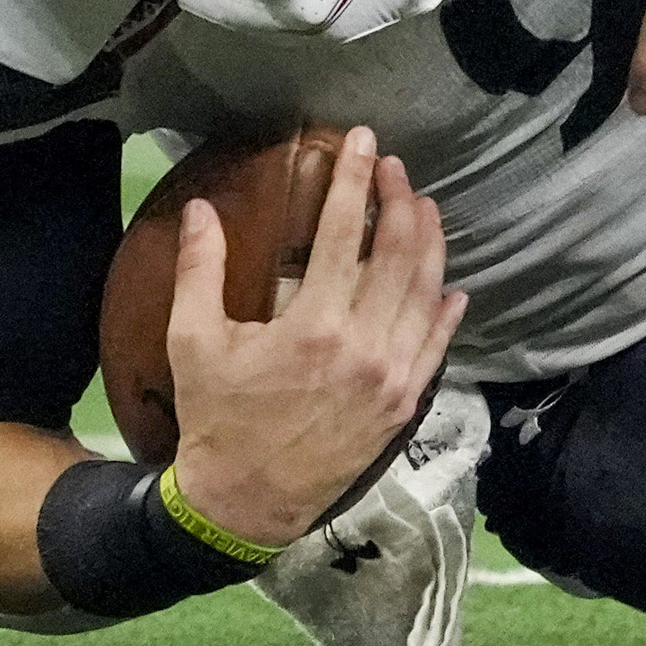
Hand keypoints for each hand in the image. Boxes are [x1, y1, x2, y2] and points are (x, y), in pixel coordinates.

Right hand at [162, 129, 463, 552]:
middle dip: (401, 201)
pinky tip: (451, 285)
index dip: (356, 180)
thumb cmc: (216, 419)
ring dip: (429, 243)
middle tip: (396, 168)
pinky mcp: (406, 402)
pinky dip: (446, 310)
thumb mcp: (194, 343)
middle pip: (399, 254)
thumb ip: (199, 272)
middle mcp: (365, 346)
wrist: (243, 503)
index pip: (346, 232)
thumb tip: (201, 209)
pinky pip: (437, 345)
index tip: (365, 142)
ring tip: (424, 207)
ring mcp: (393, 376)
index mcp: (314, 326)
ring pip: (426, 292)